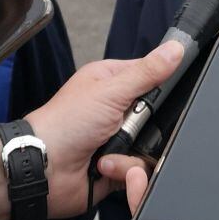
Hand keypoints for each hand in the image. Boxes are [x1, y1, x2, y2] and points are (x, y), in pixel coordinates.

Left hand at [14, 41, 183, 219]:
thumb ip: (147, 72)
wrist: (42, 171)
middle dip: (148, 124)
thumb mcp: (111, 91)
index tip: (162, 94)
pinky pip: (142, 167)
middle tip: (130, 125)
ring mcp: (118, 138)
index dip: (161, 84)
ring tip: (110, 151)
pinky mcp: (119, 164)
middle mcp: (116, 109)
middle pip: (157, 113)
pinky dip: (125, 168)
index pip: (152, 75)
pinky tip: (105, 166)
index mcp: (111, 82)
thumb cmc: (65, 124)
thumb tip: (176, 48)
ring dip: (134, 150)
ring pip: (153, 142)